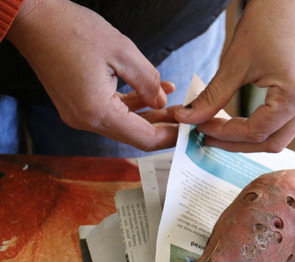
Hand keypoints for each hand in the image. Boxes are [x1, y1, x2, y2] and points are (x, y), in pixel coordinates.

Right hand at [6, 0, 177, 150]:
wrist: (33, 18)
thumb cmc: (71, 29)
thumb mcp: (122, 51)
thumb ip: (147, 81)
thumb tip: (163, 102)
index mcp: (96, 112)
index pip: (144, 138)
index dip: (171, 136)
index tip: (191, 129)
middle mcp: (86, 120)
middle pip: (135, 134)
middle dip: (164, 126)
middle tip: (188, 116)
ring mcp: (79, 113)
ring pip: (125, 123)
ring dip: (151, 114)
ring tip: (176, 101)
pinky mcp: (78, 103)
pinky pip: (112, 110)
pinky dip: (134, 104)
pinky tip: (154, 92)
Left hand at [174, 0, 294, 152]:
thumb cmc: (267, 19)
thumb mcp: (235, 62)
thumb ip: (212, 96)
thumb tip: (188, 118)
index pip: (256, 131)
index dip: (225, 134)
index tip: (202, 129)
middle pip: (275, 141)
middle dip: (241, 143)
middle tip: (213, 138)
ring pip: (288, 131)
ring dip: (259, 133)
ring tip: (231, 127)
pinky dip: (276, 118)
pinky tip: (256, 112)